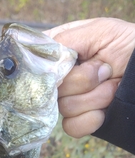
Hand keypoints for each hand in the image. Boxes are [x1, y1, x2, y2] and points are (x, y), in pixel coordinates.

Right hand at [44, 18, 134, 137]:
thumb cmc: (130, 43)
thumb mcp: (99, 30)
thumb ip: (65, 41)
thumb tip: (41, 63)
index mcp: (61, 52)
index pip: (34, 63)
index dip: (47, 68)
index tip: (68, 65)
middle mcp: (61, 78)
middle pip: (49, 89)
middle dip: (83, 80)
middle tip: (104, 69)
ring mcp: (71, 100)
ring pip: (64, 108)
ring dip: (94, 97)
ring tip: (112, 85)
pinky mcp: (81, 119)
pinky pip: (72, 127)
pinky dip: (90, 119)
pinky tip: (104, 110)